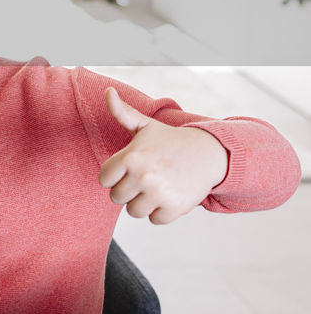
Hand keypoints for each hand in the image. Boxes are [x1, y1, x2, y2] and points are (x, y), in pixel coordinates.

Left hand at [99, 87, 228, 224]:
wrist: (208, 153)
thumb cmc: (171, 141)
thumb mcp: (145, 126)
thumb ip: (122, 112)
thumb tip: (107, 92)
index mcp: (130, 157)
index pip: (105, 180)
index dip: (116, 176)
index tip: (130, 169)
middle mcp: (143, 176)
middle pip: (117, 198)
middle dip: (129, 190)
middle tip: (147, 178)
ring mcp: (159, 193)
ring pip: (134, 212)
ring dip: (144, 203)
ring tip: (158, 186)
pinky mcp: (174, 208)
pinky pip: (155, 220)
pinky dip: (162, 212)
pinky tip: (171, 194)